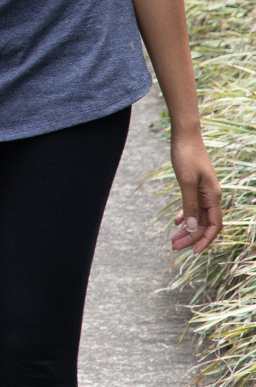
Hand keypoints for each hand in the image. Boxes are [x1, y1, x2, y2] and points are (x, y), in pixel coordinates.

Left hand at [169, 129, 222, 253]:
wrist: (185, 136)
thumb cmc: (186, 155)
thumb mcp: (186, 181)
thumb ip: (189, 204)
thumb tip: (191, 228)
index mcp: (212, 196)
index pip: (214, 225)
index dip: (205, 240)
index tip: (194, 251)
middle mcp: (211, 196)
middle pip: (204, 224)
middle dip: (191, 237)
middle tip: (174, 247)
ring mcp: (204, 192)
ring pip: (198, 217)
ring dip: (187, 229)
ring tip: (172, 240)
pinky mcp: (195, 186)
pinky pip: (193, 206)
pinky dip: (185, 215)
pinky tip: (176, 222)